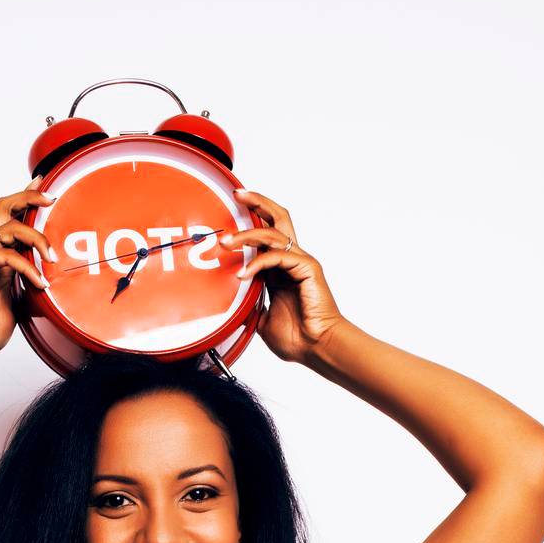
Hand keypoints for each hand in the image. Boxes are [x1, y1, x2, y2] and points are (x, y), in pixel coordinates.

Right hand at [0, 179, 55, 361]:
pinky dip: (28, 267)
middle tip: (50, 197)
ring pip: (11, 226)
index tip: (45, 189)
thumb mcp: (20, 301)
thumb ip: (31, 284)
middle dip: (29, 197)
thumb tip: (52, 281)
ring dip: (38, 239)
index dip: (27, 201)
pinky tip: (39, 283)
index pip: (13, 219)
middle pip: (6, 206)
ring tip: (52, 259)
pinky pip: (8, 254)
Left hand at [219, 189, 343, 364]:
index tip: (232, 209)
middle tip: (237, 194)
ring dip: (246, 235)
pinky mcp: (307, 267)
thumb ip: (249, 307)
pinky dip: (257, 263)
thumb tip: (231, 306)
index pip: (266, 234)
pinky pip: (277, 256)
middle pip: (278, 218)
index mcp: (281, 269)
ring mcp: (300, 262)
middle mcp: (291, 260)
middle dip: (257, 202)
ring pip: (272, 234)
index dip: (251, 219)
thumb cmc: (298, 338)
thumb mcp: (262, 321)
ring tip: (226, 242)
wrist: (317, 348)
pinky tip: (244, 275)